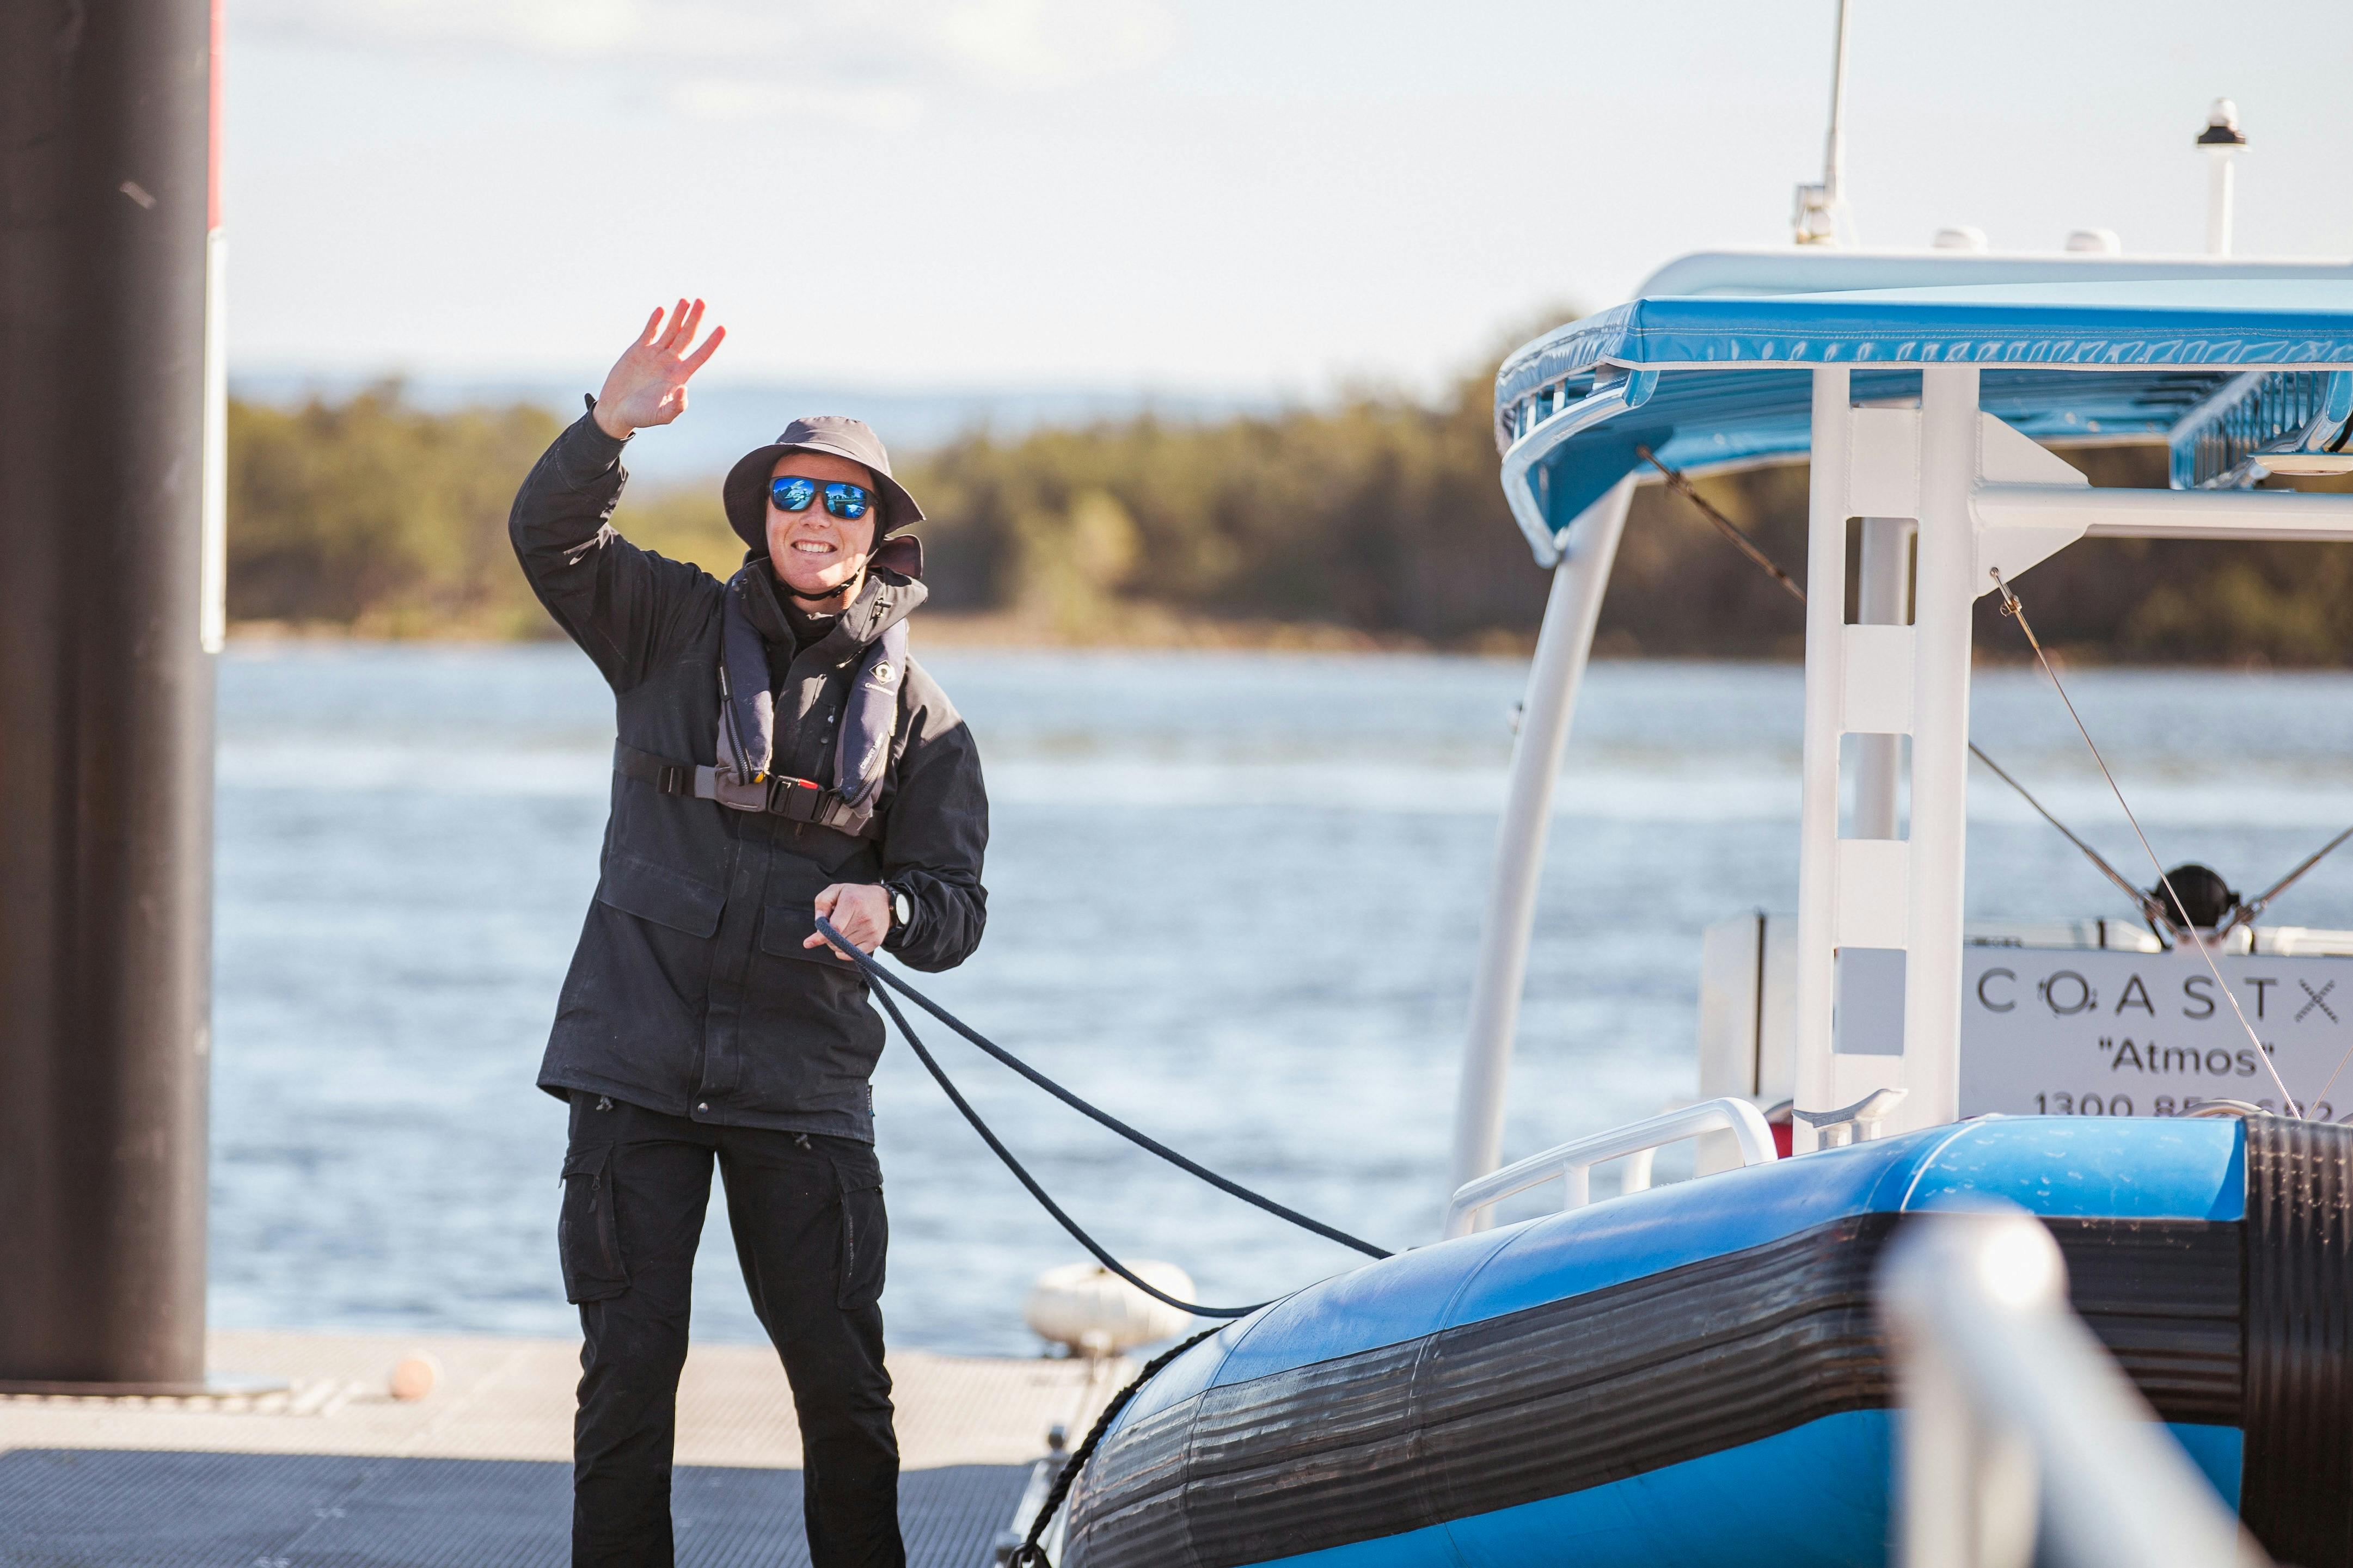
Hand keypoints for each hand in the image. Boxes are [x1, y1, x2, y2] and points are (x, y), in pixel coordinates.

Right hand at [592, 299, 724, 439]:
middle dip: (694, 319)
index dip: (711, 342)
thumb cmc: (641, 417)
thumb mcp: (661, 416)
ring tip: (686, 300)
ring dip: (677, 315)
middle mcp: (670, 363)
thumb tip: (684, 389)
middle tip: (702, 301)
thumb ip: (675, 407)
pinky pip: (649, 332)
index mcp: (679, 376)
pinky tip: (661, 310)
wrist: (616, 411)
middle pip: (686, 336)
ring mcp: (655, 355)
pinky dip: (655, 321)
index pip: (700, 356)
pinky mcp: (638, 350)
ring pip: (670, 330)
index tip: (723, 328)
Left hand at [807, 883, 889, 957]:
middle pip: (836, 939)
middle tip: (833, 925)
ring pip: (842, 948)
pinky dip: (843, 951)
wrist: (884, 901)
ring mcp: (871, 931)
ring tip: (843, 929)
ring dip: (836, 943)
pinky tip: (846, 940)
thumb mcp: (836, 890)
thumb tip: (818, 922)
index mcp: (852, 902)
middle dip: (828, 936)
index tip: (808, 943)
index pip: (834, 928)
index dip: (820, 937)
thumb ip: (822, 903)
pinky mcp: (876, 941)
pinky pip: (852, 955)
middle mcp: (864, 917)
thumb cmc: (855, 895)